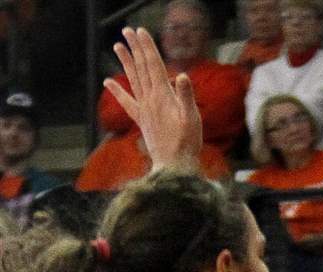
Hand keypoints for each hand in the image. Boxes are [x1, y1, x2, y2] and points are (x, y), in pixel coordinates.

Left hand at [105, 27, 201, 170]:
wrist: (173, 168)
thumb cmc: (187, 145)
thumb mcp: (192, 120)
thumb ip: (186, 97)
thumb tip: (181, 76)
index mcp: (163, 96)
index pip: (153, 66)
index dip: (147, 48)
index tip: (140, 31)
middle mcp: (150, 100)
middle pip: (141, 69)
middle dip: (135, 49)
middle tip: (128, 31)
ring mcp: (144, 110)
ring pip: (133, 80)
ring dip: (126, 62)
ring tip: (118, 46)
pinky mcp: (141, 120)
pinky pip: (127, 102)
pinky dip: (117, 91)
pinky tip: (108, 82)